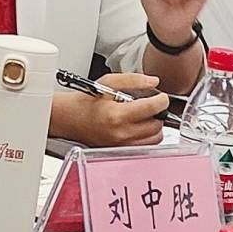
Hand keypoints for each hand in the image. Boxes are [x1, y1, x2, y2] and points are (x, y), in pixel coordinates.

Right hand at [55, 72, 169, 146]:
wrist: (70, 119)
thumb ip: (132, 80)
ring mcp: (121, 145)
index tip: (162, 97)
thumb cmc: (86, 101)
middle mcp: (120, 133)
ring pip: (154, 138)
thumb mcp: (108, 82)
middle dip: (158, 113)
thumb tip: (153, 82)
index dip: (161, 100)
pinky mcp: (121, 151)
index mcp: (116, 115)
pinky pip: (145, 146)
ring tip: (144, 116)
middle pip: (156, 125)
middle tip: (150, 105)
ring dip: (154, 126)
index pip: (151, 109)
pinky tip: (138, 126)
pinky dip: (147, 136)